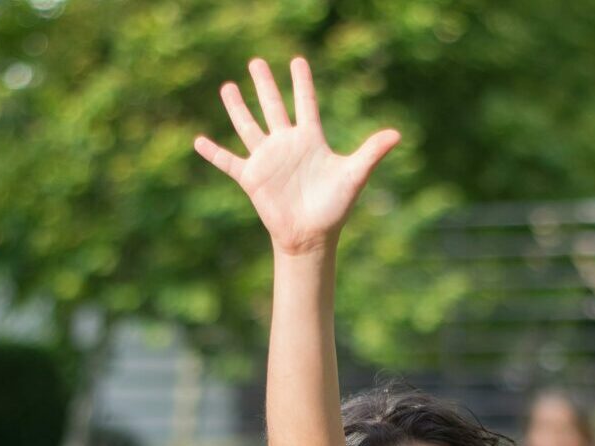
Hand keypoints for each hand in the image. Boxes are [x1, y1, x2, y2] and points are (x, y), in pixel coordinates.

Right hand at [193, 57, 400, 256]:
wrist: (312, 236)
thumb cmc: (334, 207)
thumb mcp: (354, 175)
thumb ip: (371, 152)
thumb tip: (397, 134)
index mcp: (310, 139)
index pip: (306, 103)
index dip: (302, 83)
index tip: (297, 61)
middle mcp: (286, 144)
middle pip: (273, 107)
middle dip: (265, 85)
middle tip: (256, 62)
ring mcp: (267, 159)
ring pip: (249, 126)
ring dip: (237, 108)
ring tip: (227, 86)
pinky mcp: (252, 177)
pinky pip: (229, 162)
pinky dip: (213, 153)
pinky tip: (198, 141)